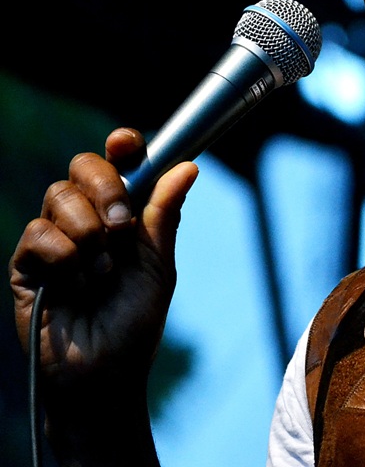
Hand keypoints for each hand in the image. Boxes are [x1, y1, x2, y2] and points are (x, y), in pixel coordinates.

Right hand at [9, 127, 196, 392]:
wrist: (103, 373)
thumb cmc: (134, 322)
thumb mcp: (158, 266)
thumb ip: (163, 215)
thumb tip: (188, 167)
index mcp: (124, 214)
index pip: (118, 164)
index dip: (121, 147)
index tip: (125, 142)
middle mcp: (88, 218)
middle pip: (83, 167)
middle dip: (107, 189)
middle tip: (123, 227)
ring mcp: (55, 238)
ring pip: (60, 196)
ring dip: (90, 234)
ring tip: (102, 273)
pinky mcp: (26, 262)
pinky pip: (39, 233)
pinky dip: (65, 258)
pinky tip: (75, 286)